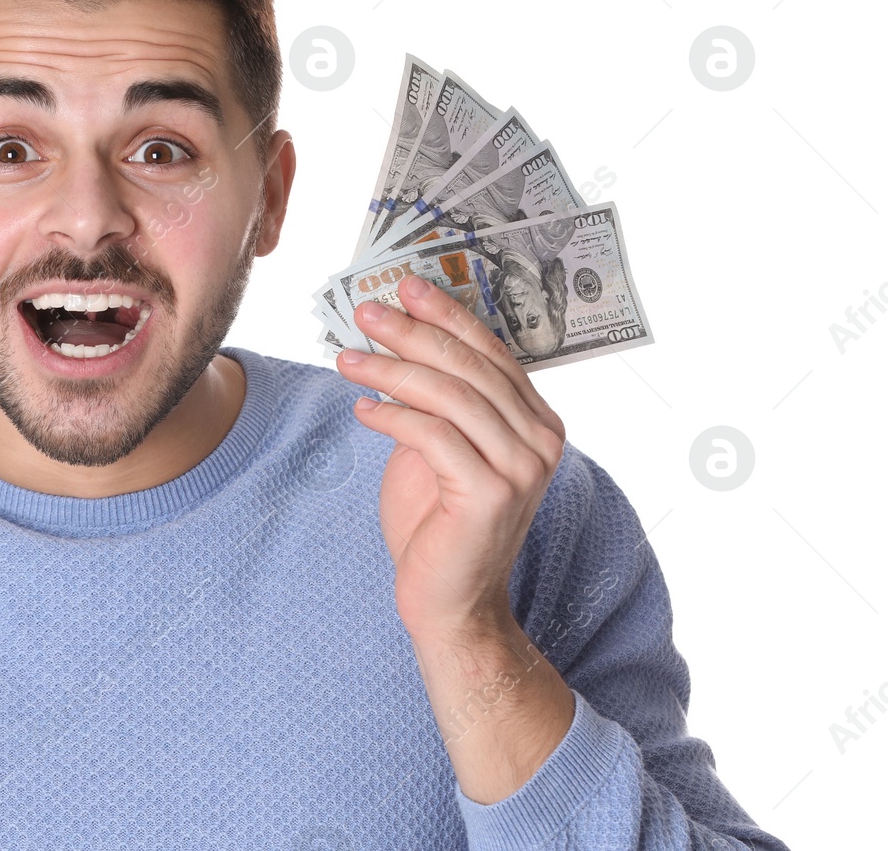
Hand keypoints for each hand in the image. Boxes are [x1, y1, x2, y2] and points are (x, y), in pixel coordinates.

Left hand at [335, 273, 566, 642]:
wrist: (450, 601)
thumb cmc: (439, 523)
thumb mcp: (439, 448)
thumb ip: (437, 401)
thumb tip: (399, 341)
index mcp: (537, 421)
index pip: (491, 351)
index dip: (448, 313)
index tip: (406, 286)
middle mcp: (541, 439)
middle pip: (468, 366)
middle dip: (412, 332)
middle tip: (365, 312)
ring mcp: (522, 467)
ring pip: (449, 395)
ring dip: (391, 371)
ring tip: (346, 359)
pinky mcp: (491, 493)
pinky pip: (432, 435)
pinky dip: (391, 417)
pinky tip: (361, 410)